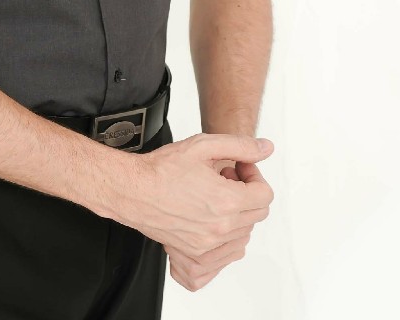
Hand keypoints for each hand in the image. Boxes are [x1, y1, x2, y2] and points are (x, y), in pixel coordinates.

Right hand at [163, 158, 269, 292]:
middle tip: (224, 178)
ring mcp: (209, 245)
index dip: (255, 175)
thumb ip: (240, 146)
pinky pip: (230, 252)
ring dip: (238, 213)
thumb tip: (266, 148)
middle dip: (247, 192)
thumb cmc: (162, 169)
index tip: (238, 168)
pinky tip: (211, 216)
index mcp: (227, 201)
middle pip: (258, 214)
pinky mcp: (197, 254)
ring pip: (245, 233)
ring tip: (214, 196)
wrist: (133, 191)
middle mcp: (221, 228)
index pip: (265, 195)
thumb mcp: (202, 146)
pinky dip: (228, 235)